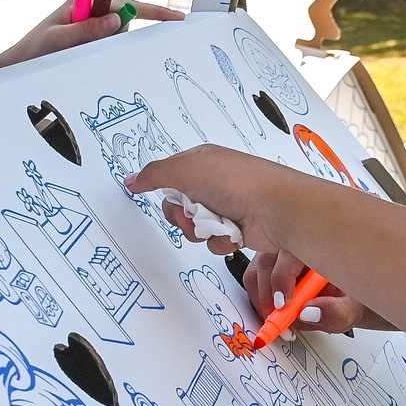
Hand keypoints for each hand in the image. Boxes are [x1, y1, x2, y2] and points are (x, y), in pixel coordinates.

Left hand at [0, 0, 185, 70]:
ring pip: (119, 38)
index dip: (152, 11)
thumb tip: (117, 19)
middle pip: (126, 21)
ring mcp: (93, 29)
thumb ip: (87, 29)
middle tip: (92, 48)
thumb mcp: (59, 38)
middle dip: (120, 37)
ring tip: (79, 55)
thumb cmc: (35, 49)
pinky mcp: (92, 45)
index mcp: (84, 1)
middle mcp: (92, 12)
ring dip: (109, 50)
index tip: (175, 19)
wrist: (19, 67)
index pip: (125, 2)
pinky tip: (90, 61)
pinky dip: (109, 57)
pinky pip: (112, 49)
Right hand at [128, 147, 320, 268]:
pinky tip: (234, 233)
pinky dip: (220, 240)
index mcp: (202, 162)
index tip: (167, 195)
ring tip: (219, 223)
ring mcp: (225, 208)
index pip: (169, 178)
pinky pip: (213, 242)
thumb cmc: (233, 181)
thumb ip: (154, 175)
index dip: (165, 190)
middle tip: (194, 212)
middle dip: (182, 215)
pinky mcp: (235, 230)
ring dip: (201, 230)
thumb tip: (131, 180)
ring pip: (193, 228)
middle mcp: (213, 184)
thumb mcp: (186, 169)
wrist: (274, 208)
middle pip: (177, 207)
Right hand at [241, 248, 366, 333]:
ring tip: (281, 322)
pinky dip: (259, 302)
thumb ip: (335, 313)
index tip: (284, 305)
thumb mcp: (349, 309)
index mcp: (317, 245)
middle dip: (268, 296)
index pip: (290, 252)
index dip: (282, 278)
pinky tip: (275, 315)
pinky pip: (253, 281)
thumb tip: (307, 313)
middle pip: (266, 262)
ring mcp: (275, 253)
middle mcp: (292, 244)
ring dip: (262, 302)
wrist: (341, 299)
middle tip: (280, 322)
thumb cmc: (346, 297)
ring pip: (255, 273)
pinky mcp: (265, 266)